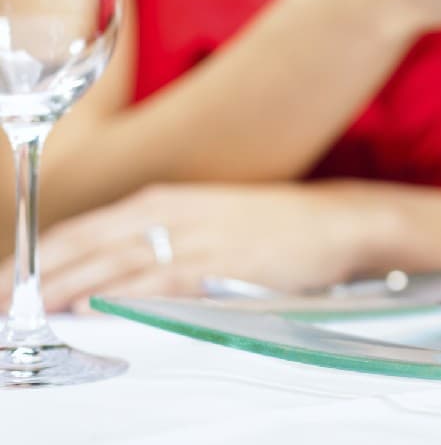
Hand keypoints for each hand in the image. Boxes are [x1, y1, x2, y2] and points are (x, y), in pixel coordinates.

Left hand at [0, 183, 393, 312]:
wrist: (335, 220)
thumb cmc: (273, 225)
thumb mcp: (206, 217)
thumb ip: (159, 235)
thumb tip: (112, 269)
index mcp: (161, 200)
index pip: (80, 230)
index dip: (36, 256)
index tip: (4, 281)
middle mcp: (168, 214)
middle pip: (83, 247)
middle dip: (34, 277)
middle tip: (1, 303)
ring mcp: (191, 239)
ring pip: (110, 266)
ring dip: (62, 291)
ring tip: (25, 312)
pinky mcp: (217, 266)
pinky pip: (157, 284)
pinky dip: (120, 297)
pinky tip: (92, 310)